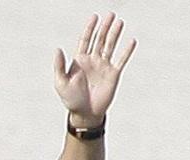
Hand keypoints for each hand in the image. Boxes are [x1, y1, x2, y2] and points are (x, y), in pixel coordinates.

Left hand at [53, 13, 135, 127]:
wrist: (85, 113)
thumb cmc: (71, 99)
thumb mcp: (61, 83)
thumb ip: (59, 66)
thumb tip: (57, 49)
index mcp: (80, 61)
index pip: (85, 40)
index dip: (89, 28)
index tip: (94, 17)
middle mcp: (93, 60)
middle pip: (99, 39)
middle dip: (104, 27)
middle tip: (110, 15)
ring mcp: (104, 66)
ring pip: (110, 46)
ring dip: (115, 34)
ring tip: (119, 22)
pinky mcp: (113, 74)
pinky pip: (121, 60)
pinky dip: (126, 51)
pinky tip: (131, 41)